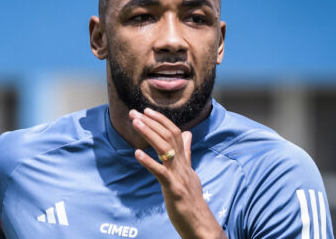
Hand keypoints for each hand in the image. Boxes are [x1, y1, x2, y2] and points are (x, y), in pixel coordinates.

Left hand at [129, 108, 226, 238]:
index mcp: (184, 161)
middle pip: (169, 136)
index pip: (175, 133)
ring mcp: (179, 176)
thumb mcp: (189, 173)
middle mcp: (183, 165)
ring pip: (165, 149)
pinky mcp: (174, 190)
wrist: (201, 224)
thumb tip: (187, 134)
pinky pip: (161, 173)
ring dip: (149, 134)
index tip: (146, 110)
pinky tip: (136, 153)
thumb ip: (186, 153)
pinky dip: (148, 162)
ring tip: (135, 123)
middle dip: (151, 122)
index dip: (160, 120)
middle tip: (134, 113)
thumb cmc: (191, 200)